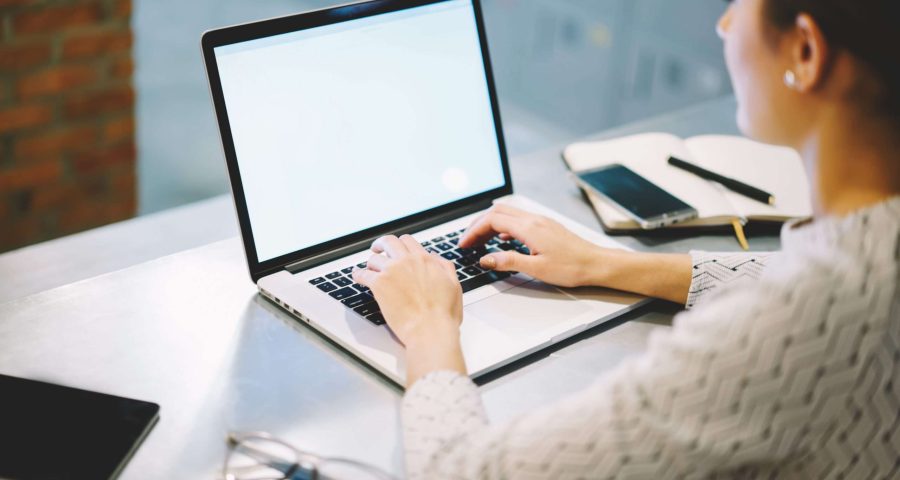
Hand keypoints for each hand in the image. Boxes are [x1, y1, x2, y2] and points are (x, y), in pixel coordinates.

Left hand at [352, 235, 462, 346]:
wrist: (430, 329)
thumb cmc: (443, 314)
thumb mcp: (454, 285)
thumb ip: (444, 267)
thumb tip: (434, 257)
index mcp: (425, 260)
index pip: (407, 241)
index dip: (400, 244)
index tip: (396, 249)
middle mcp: (407, 261)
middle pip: (388, 242)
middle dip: (381, 244)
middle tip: (377, 249)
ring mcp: (391, 271)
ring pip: (374, 259)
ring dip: (371, 263)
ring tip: (369, 269)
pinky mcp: (379, 285)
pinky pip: (362, 274)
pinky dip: (357, 274)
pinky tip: (356, 276)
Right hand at [458, 203, 609, 287]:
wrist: (596, 264)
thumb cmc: (572, 267)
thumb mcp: (537, 269)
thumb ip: (509, 261)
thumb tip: (486, 258)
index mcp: (529, 228)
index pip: (492, 220)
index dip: (474, 230)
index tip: (464, 243)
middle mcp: (534, 220)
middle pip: (497, 212)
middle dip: (478, 224)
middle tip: (467, 241)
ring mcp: (540, 221)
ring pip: (508, 214)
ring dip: (490, 224)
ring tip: (480, 241)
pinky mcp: (546, 226)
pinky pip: (518, 220)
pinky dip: (504, 227)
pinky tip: (502, 240)